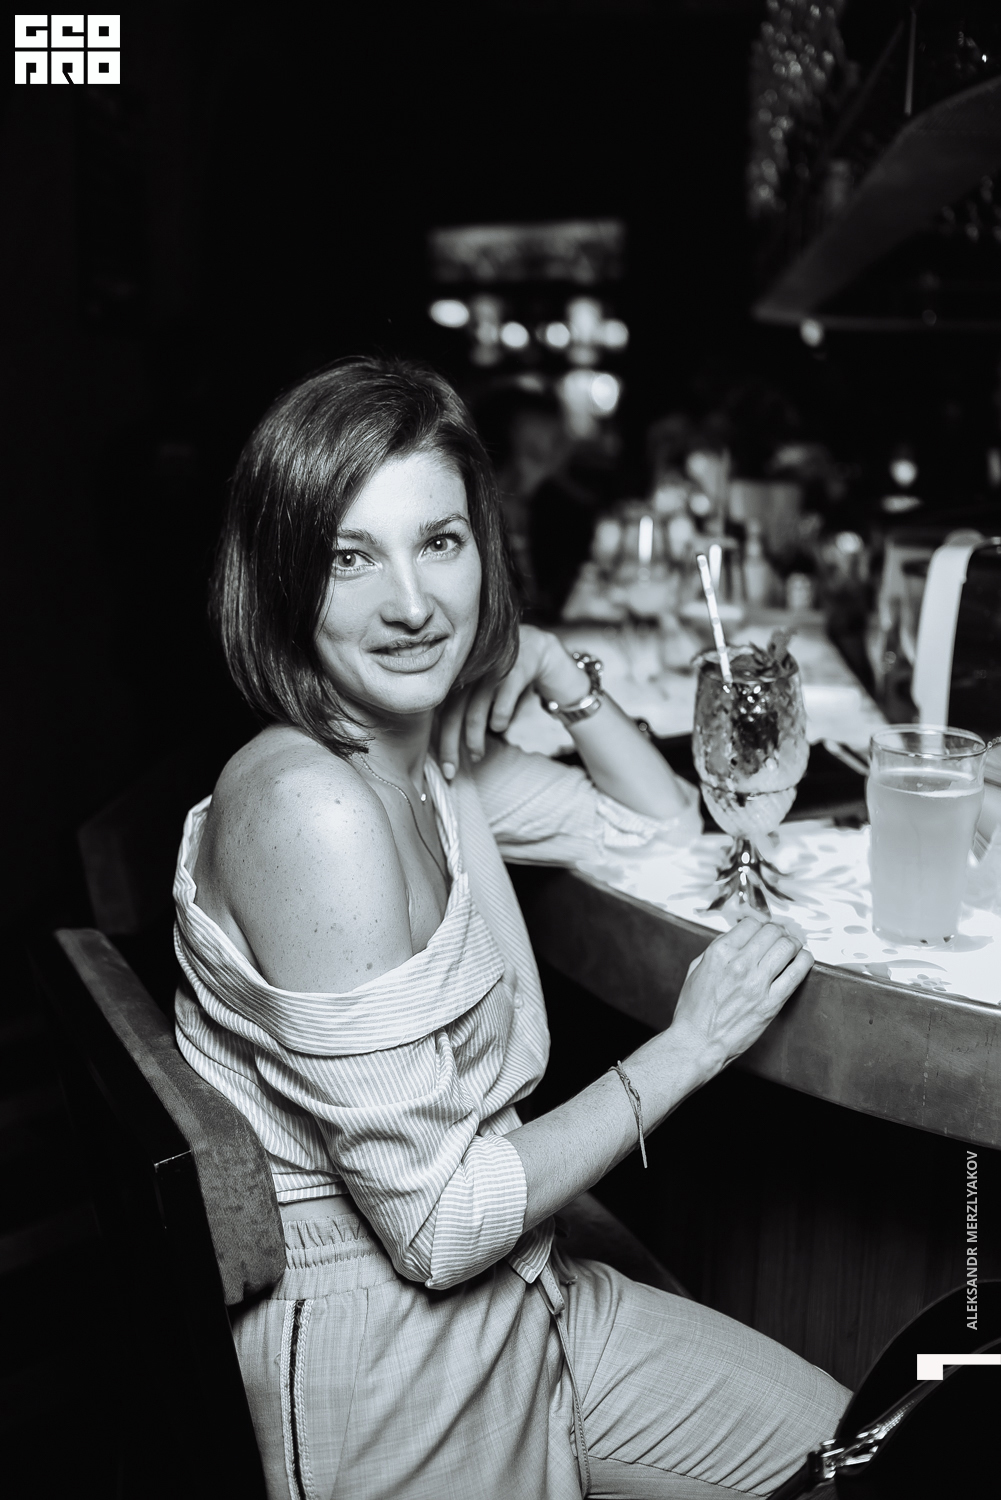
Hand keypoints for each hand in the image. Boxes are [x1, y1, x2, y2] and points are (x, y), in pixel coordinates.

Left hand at [438, 625, 579, 777]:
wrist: (541, 648)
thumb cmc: (504, 675)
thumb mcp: (479, 685)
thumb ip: (461, 705)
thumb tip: (445, 742)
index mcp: (458, 671)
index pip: (439, 709)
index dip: (437, 739)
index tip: (443, 767)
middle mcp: (471, 667)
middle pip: (453, 713)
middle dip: (450, 746)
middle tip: (451, 771)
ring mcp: (492, 667)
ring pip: (475, 712)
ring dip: (474, 739)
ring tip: (476, 755)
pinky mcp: (516, 668)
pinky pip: (502, 702)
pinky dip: (499, 720)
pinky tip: (499, 727)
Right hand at [669, 913, 812, 1072]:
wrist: (697, 1043)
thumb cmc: (694, 1011)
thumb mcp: (696, 969)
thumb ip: (717, 949)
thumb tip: (737, 937)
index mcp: (719, 953)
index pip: (752, 924)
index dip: (760, 926)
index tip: (763, 932)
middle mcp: (740, 964)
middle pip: (773, 931)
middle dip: (779, 932)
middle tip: (781, 938)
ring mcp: (757, 984)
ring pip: (787, 946)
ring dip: (793, 943)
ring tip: (793, 948)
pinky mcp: (771, 1002)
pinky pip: (796, 973)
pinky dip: (805, 961)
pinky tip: (803, 960)